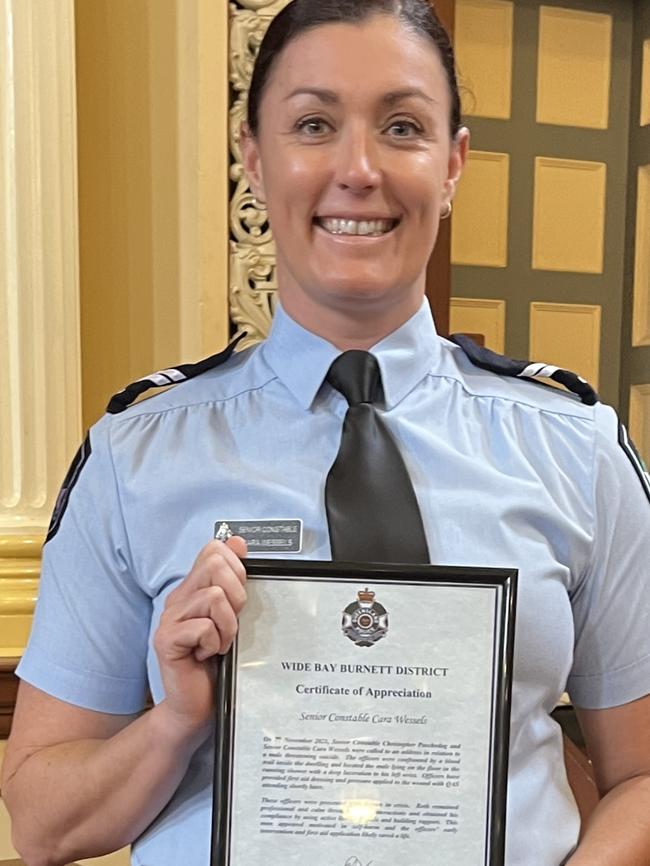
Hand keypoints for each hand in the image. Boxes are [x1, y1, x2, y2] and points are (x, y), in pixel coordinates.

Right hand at [153, 537, 247, 740]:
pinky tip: (207, 656)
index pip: (214, 550)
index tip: (237, 600)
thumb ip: (233, 580)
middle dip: (236, 596)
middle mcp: (178, 598)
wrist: (196, 706)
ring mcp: (169, 618)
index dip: (236, 570)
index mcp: (193, 589)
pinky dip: (215, 643)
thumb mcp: (232, 616)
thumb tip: (239, 542)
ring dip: (228, 626)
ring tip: (219, 644)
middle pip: (216, 565)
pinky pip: (204, 626)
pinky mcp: (167, 640)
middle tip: (229, 625)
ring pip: (214, 596)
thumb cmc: (216, 662)